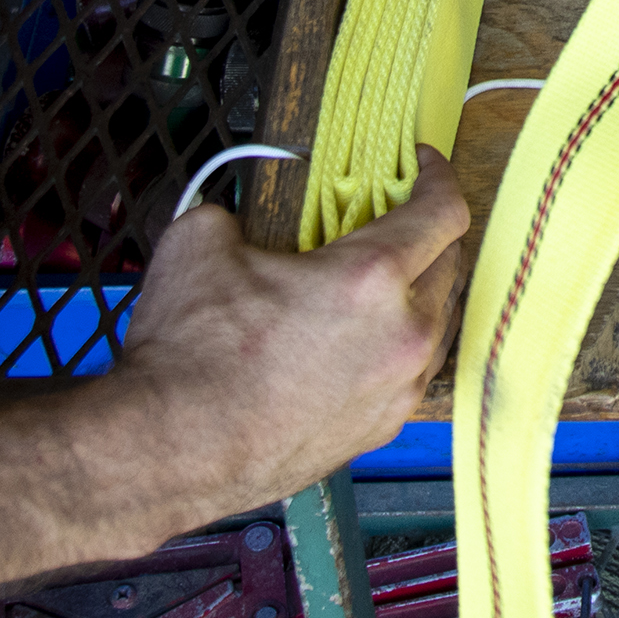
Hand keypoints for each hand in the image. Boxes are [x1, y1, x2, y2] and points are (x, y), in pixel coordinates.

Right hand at [109, 154, 468, 508]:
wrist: (168, 453)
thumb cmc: (187, 355)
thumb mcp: (201, 243)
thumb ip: (238, 214)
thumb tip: (239, 221)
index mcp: (371, 279)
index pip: (442, 213)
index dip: (438, 176)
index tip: (423, 165)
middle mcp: (403, 336)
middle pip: (450, 266)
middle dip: (429, 233)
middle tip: (394, 219)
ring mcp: (398, 390)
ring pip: (438, 324)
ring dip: (419, 293)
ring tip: (378, 283)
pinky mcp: (380, 431)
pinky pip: (412, 373)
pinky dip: (399, 345)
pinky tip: (359, 340)